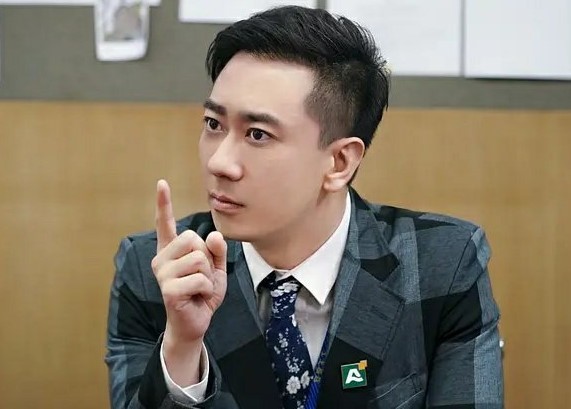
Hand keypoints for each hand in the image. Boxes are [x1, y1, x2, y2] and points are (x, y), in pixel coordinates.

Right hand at [152, 179, 226, 384]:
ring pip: (198, 259)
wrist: (196, 322)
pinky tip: (198, 297)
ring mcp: (163, 274)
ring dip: (208, 275)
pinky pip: (200, 279)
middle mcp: (162, 259)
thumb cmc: (203, 294)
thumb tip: (213, 235)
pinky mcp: (168, 289)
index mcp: (171, 251)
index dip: (163, 204)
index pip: (166, 223)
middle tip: (201, 277)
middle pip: (192, 239)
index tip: (162, 184)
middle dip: (206, 258)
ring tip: (199, 288)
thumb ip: (217, 251)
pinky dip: (207, 289)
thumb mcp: (216, 268)